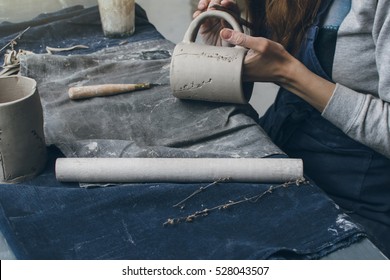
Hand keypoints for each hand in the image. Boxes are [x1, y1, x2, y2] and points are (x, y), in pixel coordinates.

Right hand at [193, 0, 239, 45]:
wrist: (218, 58)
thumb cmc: (228, 49)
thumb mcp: (232, 40)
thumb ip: (230, 29)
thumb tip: (224, 19)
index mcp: (233, 18)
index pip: (232, 6)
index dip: (228, 3)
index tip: (224, 3)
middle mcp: (223, 16)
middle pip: (219, 3)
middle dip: (214, 2)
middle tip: (211, 8)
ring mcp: (212, 19)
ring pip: (208, 6)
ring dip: (205, 3)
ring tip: (202, 7)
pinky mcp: (203, 24)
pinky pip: (199, 15)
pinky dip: (197, 13)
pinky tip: (197, 15)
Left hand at [220, 28, 335, 111]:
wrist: (287, 71)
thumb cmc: (276, 58)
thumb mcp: (260, 44)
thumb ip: (242, 38)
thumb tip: (223, 31)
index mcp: (238, 67)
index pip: (218, 58)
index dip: (214, 50)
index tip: (210, 44)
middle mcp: (237, 74)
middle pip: (221, 62)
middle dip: (219, 52)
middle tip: (217, 45)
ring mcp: (241, 75)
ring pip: (228, 63)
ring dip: (226, 55)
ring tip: (227, 47)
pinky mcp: (244, 74)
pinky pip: (234, 65)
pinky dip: (233, 58)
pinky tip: (236, 51)